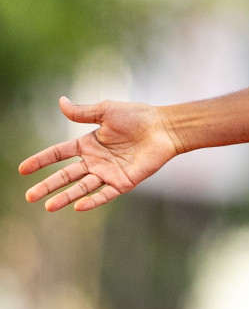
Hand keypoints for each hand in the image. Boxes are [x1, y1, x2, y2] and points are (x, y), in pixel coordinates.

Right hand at [18, 98, 179, 210]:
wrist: (165, 127)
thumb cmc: (138, 116)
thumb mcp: (107, 111)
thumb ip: (83, 112)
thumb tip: (60, 102)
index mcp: (88, 144)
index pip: (58, 154)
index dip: (41, 161)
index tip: (23, 169)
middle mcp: (95, 161)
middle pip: (65, 176)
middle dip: (47, 186)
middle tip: (29, 196)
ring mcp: (109, 173)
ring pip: (82, 188)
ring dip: (65, 197)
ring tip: (48, 206)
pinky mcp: (124, 182)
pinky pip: (105, 194)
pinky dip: (93, 200)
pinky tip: (78, 206)